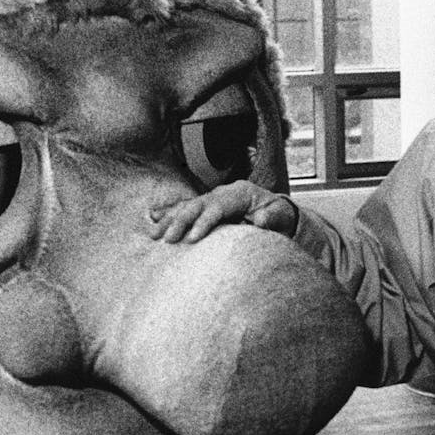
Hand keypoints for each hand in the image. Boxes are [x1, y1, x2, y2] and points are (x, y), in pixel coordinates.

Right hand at [148, 181, 296, 242]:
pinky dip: (169, 213)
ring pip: (187, 206)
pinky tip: (152, 217)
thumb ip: (272, 218)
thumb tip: (259, 220)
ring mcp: (212, 198)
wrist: (277, 212)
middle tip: (168, 240)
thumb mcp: (282, 216)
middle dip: (181, 222)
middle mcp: (222, 193)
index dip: (204, 222)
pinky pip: (184, 208)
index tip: (193, 239)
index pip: (217, 207)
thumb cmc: (280, 215)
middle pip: (197, 205)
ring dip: (169, 220)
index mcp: (239, 193)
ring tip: (153, 236)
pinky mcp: (206, 207)